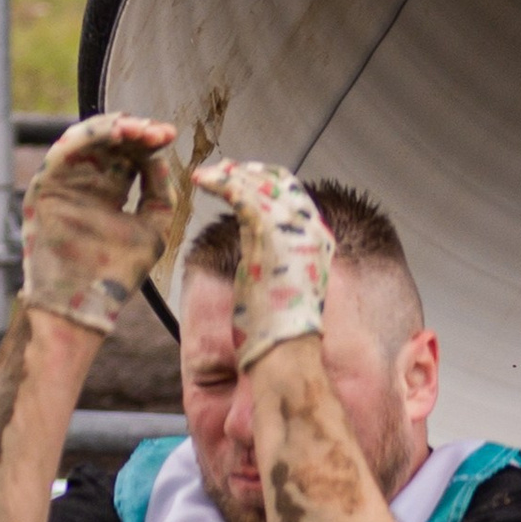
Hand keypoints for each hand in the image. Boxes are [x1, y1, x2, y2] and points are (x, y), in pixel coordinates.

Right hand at [20, 113, 176, 334]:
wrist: (84, 305)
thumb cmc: (116, 275)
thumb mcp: (152, 230)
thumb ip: (160, 195)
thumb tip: (161, 159)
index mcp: (109, 194)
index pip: (129, 155)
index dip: (149, 142)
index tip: (170, 135)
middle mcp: (86, 184)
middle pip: (110, 143)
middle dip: (136, 132)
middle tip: (159, 132)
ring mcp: (65, 183)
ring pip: (88, 140)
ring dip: (115, 129)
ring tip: (140, 129)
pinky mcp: (46, 186)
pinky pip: (65, 150)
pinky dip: (90, 136)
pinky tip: (116, 132)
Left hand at [196, 156, 330, 369]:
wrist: (287, 351)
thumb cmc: (282, 334)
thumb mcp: (288, 290)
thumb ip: (280, 266)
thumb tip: (263, 260)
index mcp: (319, 242)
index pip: (296, 195)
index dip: (269, 181)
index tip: (245, 177)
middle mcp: (310, 229)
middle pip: (281, 181)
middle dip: (250, 171)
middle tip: (222, 170)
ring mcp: (290, 229)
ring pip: (257, 184)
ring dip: (228, 174)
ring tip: (204, 176)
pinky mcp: (265, 232)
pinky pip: (239, 194)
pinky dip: (219, 183)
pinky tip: (202, 181)